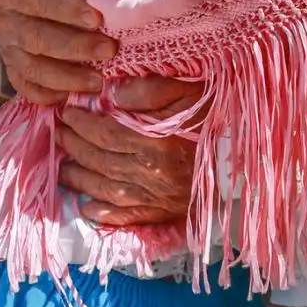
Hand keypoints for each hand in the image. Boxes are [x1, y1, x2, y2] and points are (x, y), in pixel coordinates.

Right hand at [0, 0, 114, 103]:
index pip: (34, 1)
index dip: (64, 12)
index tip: (96, 18)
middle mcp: (4, 20)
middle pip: (37, 39)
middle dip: (75, 48)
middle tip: (110, 50)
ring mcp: (7, 45)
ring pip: (32, 68)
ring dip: (66, 77)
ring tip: (98, 82)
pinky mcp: (13, 62)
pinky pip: (25, 85)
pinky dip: (46, 95)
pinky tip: (71, 98)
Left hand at [60, 76, 203, 225]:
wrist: (247, 155)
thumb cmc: (217, 118)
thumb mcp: (188, 92)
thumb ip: (150, 90)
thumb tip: (112, 93)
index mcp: (156, 142)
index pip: (106, 132)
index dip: (82, 122)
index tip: (67, 111)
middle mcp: (152, 173)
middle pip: (101, 160)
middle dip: (75, 146)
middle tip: (59, 133)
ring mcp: (157, 196)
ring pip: (107, 189)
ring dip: (80, 178)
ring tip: (63, 166)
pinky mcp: (164, 212)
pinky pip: (128, 216)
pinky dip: (104, 214)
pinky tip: (88, 207)